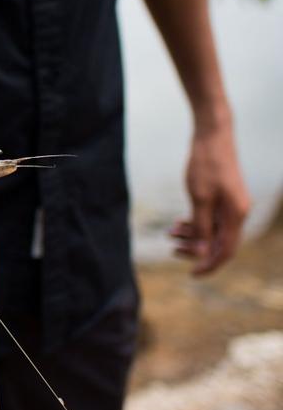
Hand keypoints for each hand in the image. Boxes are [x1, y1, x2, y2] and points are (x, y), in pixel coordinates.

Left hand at [171, 123, 249, 275]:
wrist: (212, 135)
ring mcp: (232, 204)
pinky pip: (211, 218)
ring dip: (192, 235)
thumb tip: (202, 252)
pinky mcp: (224, 197)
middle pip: (219, 242)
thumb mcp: (199, 198)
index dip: (209, 265)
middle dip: (196, 249)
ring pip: (213, 230)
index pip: (225, 250)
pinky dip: (195, 222)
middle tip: (172, 249)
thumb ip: (201, 227)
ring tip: (170, 233)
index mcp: (236, 215)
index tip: (191, 274)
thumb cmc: (205, 164)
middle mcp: (238, 212)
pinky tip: (178, 223)